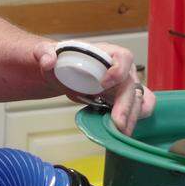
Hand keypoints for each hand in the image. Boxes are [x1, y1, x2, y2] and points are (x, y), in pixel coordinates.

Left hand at [35, 41, 156, 134]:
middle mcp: (122, 69)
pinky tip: (124, 130)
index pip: (123, 57)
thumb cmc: (61, 60)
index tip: (102, 84)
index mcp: (108, 53)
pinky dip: (134, 120)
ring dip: (131, 118)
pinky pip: (139, 109)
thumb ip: (44, 53)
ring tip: (120, 133)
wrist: (63, 73)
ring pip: (138, 101)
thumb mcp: (47, 52)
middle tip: (117, 124)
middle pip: (131, 86)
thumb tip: (48, 61)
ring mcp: (125, 86)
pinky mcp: (124, 100)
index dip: (117, 71)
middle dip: (125, 106)